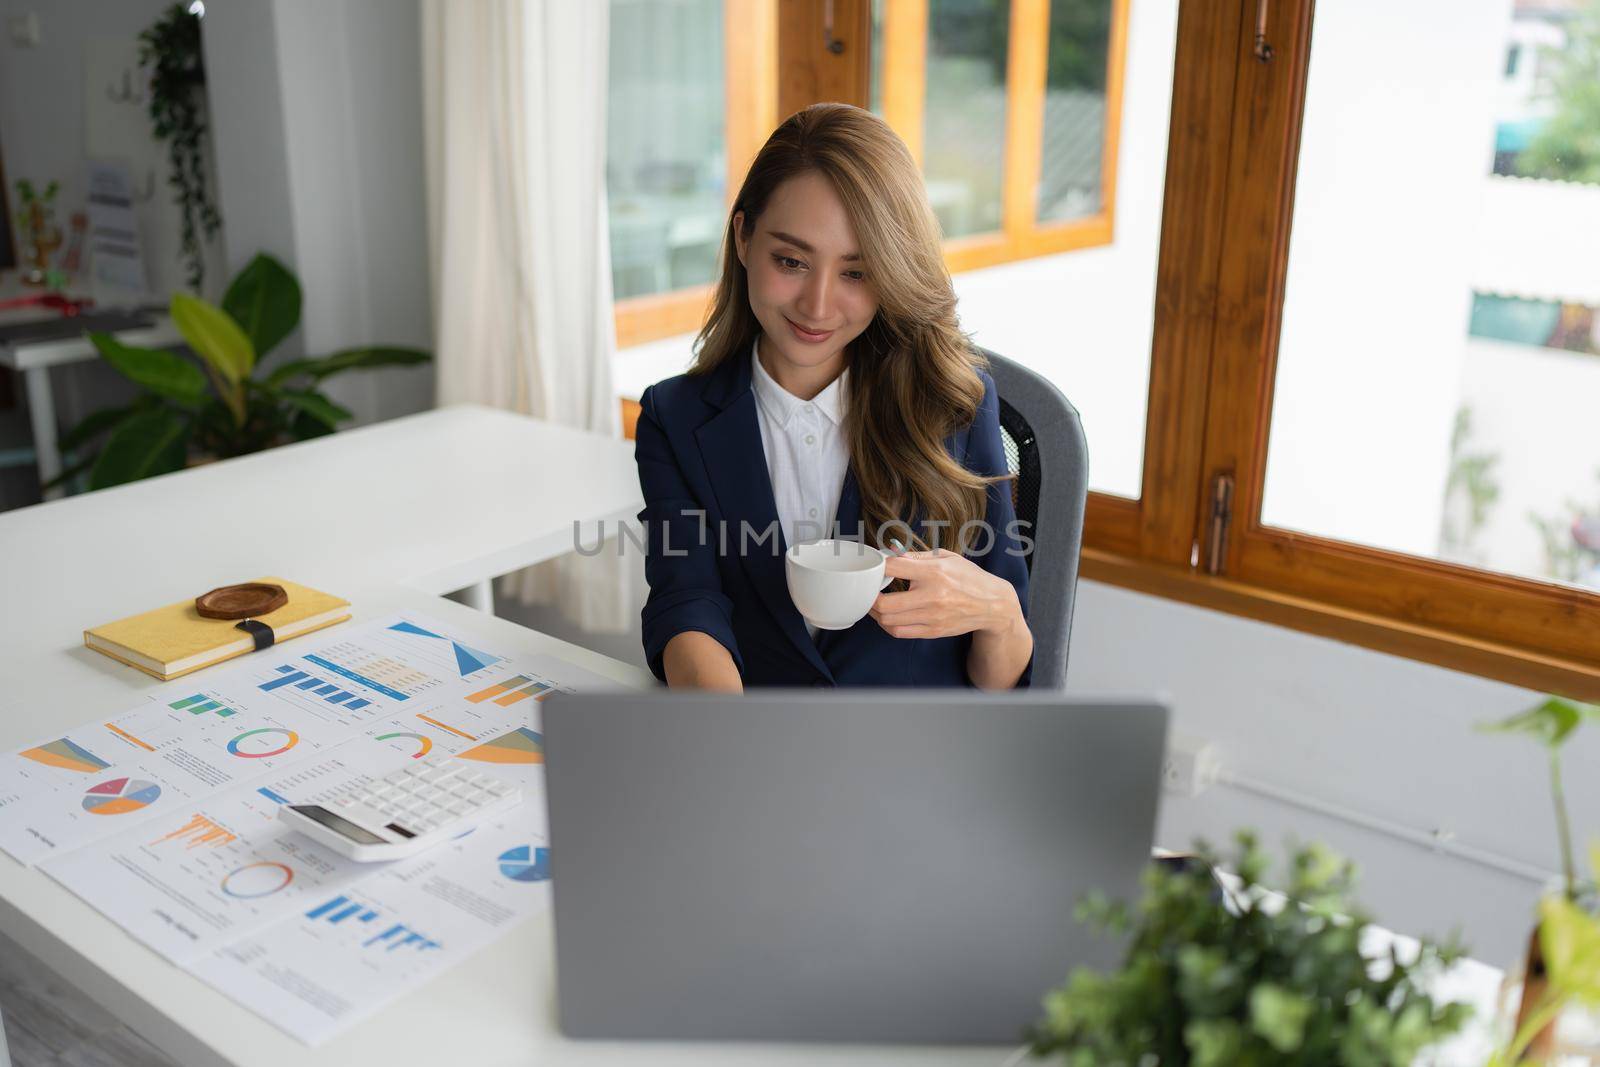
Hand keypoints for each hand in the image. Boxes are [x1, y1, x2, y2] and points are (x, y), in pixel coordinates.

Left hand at [868, 549, 1022, 639]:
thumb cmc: (969, 577)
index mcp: (934, 572)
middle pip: (884, 603)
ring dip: (876, 613)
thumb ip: (916, 556)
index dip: (878, 567)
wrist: (993, 605)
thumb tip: (890, 552)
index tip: (875, 567)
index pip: (894, 568)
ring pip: (888, 621)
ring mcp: (932, 617)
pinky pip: (899, 632)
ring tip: (876, 604)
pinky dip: (888, 624)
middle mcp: (932, 596)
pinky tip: (888, 616)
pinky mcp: (933, 631)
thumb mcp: (947, 558)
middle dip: (869, 597)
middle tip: (868, 591)